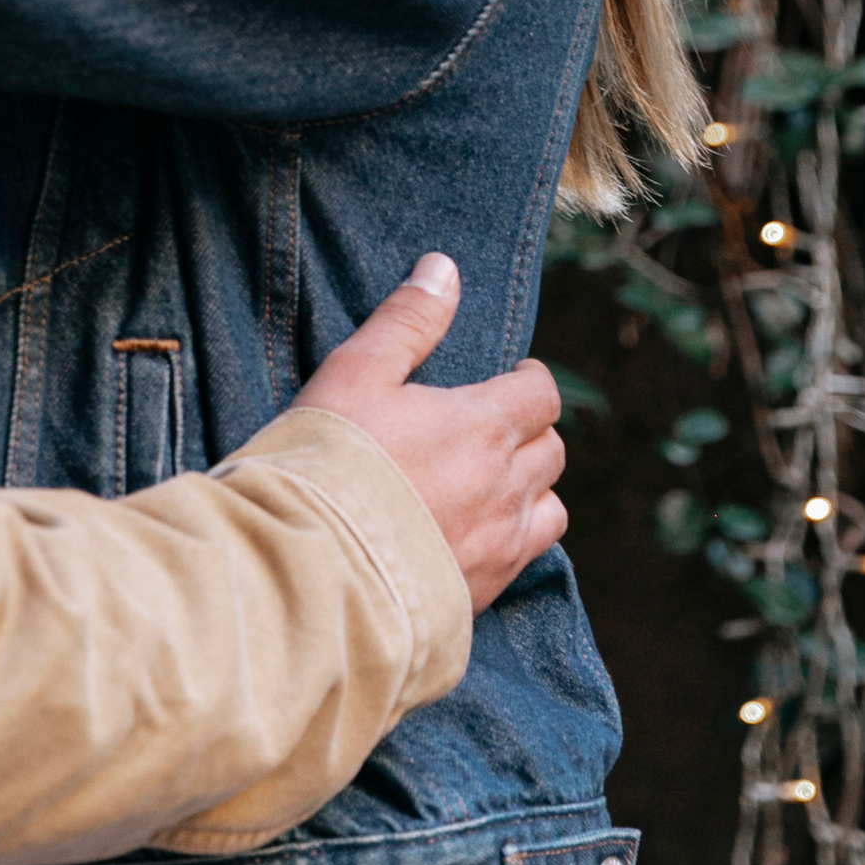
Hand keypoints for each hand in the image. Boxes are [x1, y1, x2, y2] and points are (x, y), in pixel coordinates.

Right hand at [286, 258, 565, 615]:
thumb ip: (408, 320)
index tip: (511, 376)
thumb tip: (444, 269)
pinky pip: (521, 564)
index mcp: (485, 427)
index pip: (542, 393)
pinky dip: (510, 543)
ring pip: (550, 513)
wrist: (311, 569)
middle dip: (532, 433)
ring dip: (531, 493)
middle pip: (553, 452)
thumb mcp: (358, 371)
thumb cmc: (330, 459)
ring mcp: (498, 548)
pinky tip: (470, 539)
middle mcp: (506, 488)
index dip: (529, 380)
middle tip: (495, 428)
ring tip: (492, 486)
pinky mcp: (480, 596)